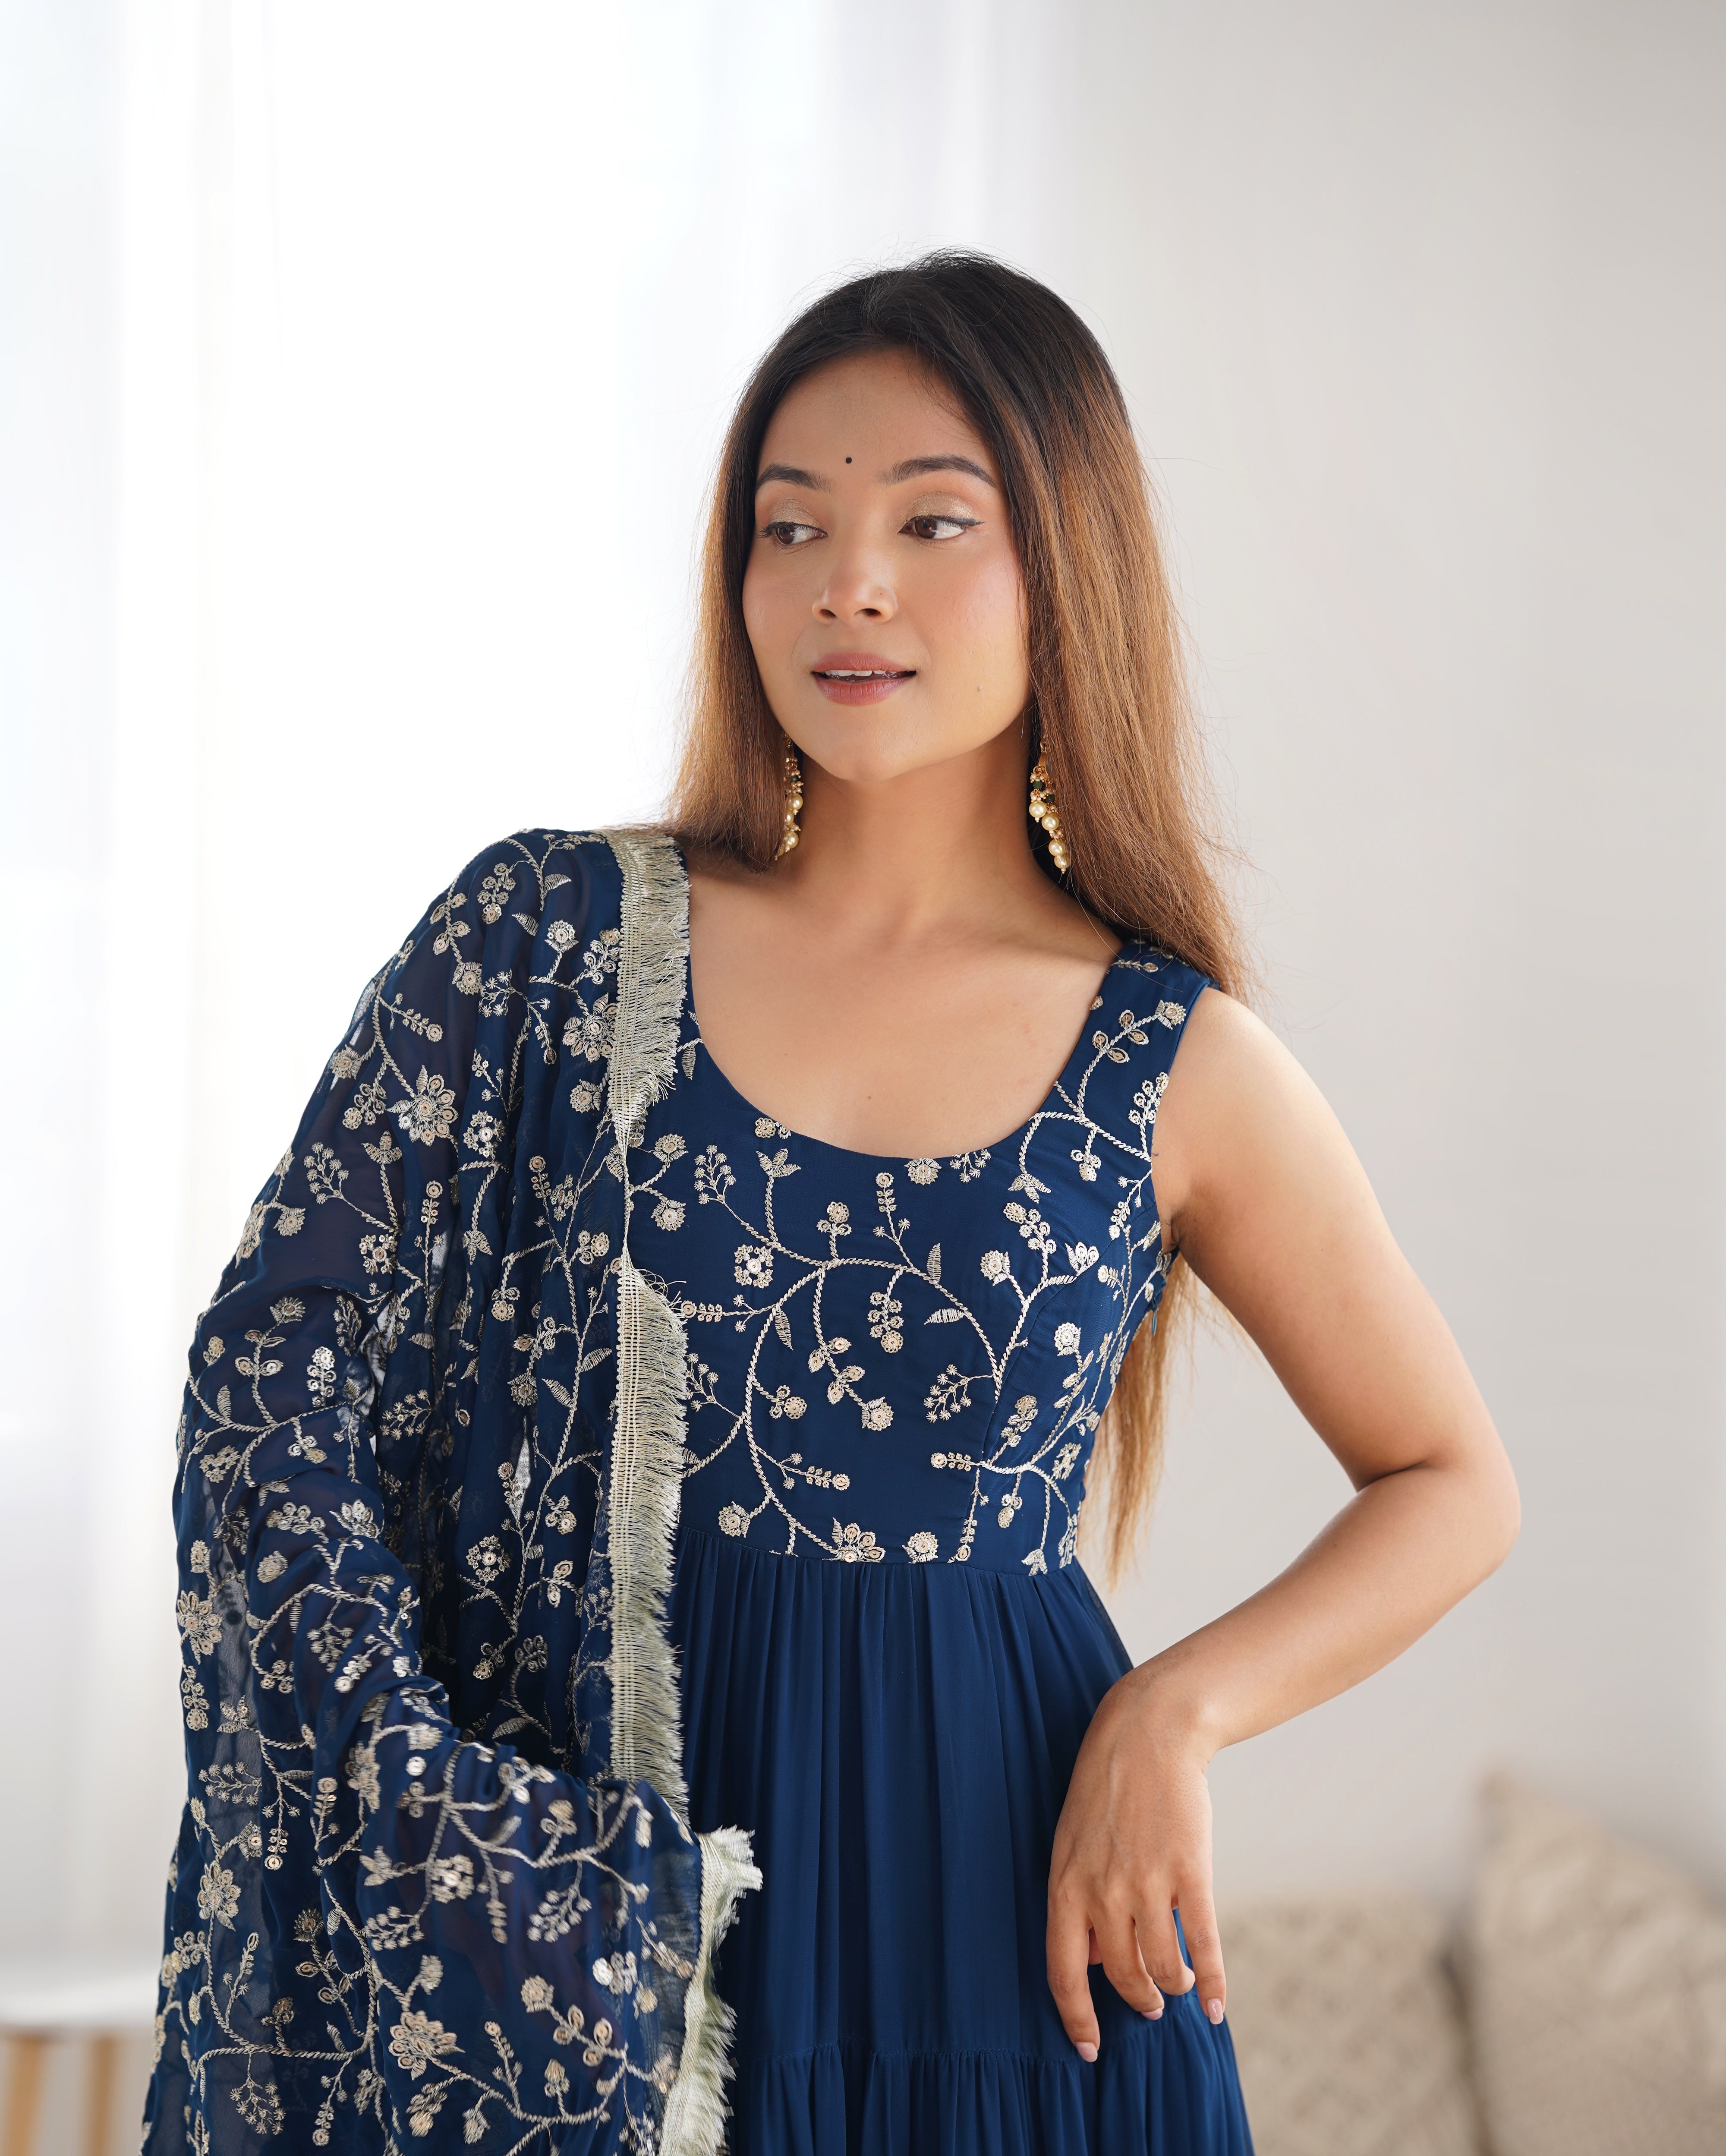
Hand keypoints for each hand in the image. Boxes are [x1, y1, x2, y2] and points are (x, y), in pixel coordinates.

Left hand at [1046, 1668, 1225, 2058]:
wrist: (1147, 1735)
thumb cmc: (1107, 1791)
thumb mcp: (1072, 1844)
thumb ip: (1080, 1901)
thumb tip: (1094, 1960)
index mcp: (1066, 1885)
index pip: (1063, 1972)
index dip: (1076, 2018)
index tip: (1088, 2050)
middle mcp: (1102, 1891)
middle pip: (1120, 1975)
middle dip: (1137, 2000)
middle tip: (1150, 2006)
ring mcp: (1147, 1882)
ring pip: (1161, 1966)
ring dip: (1174, 1986)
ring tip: (1179, 1984)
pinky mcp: (1190, 1872)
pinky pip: (1203, 1945)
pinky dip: (1212, 1983)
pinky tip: (1216, 2006)